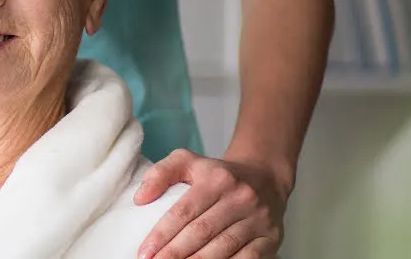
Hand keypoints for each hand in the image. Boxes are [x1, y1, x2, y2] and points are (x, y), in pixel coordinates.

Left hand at [135, 149, 292, 258]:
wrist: (265, 177)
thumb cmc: (218, 174)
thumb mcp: (187, 161)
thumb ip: (160, 173)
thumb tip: (140, 198)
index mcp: (217, 180)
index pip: (184, 211)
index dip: (162, 235)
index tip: (144, 252)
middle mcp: (240, 198)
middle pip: (202, 232)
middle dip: (175, 253)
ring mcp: (258, 219)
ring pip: (223, 248)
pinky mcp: (271, 237)